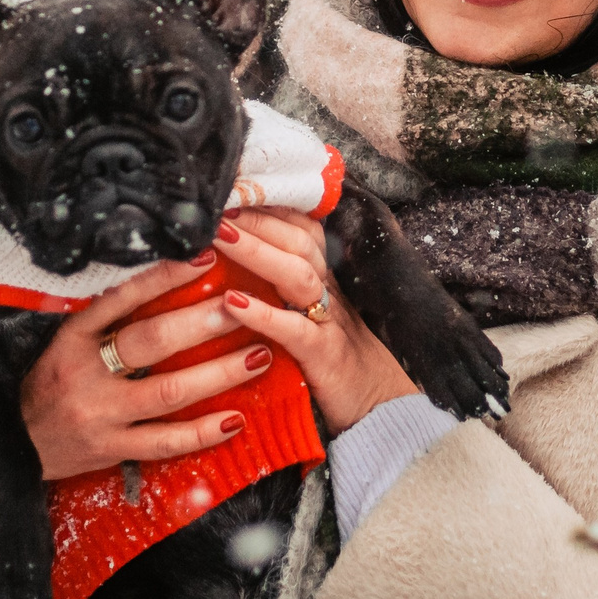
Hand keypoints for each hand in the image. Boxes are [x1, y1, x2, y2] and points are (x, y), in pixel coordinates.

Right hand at [3, 254, 272, 481]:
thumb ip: (102, 316)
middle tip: (243, 304)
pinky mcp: (112, 449)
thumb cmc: (44, 383)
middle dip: (203, 322)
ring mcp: (101, 415)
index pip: (120, 298)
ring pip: (169, 392)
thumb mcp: (61, 340)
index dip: (163, 276)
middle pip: (152, 342)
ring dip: (219, 374)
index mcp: (71, 338)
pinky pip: (166, 443)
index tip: (203, 257)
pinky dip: (203, 432)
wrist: (11, 445)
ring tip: (259, 355)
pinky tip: (236, 418)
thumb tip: (160, 278)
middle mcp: (85, 374)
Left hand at [213, 210, 418, 432]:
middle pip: (297, 240)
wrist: (383, 412)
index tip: (231, 186)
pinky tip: (232, 304)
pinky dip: (265, 315)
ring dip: (256, 252)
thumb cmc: (334, 363)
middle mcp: (329, 292)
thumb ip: (282, 288)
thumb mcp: (310, 317)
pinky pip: (296, 330)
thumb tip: (231, 265)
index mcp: (323, 279)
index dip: (268, 204)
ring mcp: (330, 322)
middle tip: (215, 201)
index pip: (300, 226)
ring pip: (298, 274)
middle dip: (256, 217)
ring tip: (219, 236)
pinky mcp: (325, 358)